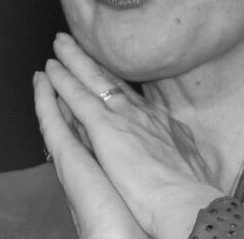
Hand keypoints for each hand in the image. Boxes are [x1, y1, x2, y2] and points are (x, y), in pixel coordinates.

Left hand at [42, 32, 224, 238]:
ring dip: (75, 59)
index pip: (132, 96)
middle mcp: (142, 111)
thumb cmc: (190, 193)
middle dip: (94, 61)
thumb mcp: (192, 163)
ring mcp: (123, 115)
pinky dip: (64, 80)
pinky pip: (78, 95)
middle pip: (112, 80)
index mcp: (162, 123)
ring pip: (93, 78)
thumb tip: (184, 153)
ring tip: (61, 42)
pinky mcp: (105, 125)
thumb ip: (181, 152)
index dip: (117, 80)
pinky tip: (51, 67)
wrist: (185, 201)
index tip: (107, 68)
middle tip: (79, 42)